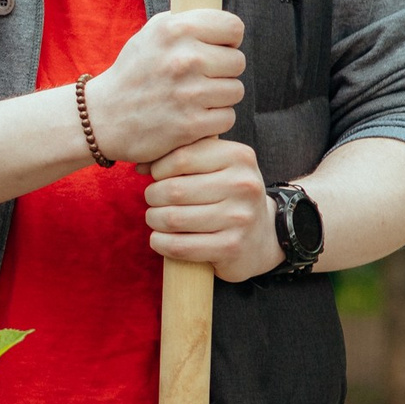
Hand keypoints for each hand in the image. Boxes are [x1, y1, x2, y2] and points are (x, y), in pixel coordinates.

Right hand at [84, 9, 244, 165]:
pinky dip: (213, 120)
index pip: (233, 27)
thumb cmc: (132, 73)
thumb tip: (222, 23)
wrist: (103, 117)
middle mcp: (184, 58)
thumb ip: (186, 23)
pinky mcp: (191, 124)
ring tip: (194, 97)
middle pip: (238, 61)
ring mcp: (189, 93)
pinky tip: (192, 116)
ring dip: (219, 97)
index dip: (228, 40)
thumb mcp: (150, 34)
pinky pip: (227, 118)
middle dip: (223, 71)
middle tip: (201, 78)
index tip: (216, 49)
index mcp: (174, 29)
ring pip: (235, 91)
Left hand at [144, 137, 279, 282]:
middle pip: (173, 190)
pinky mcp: (231, 247)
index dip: (159, 169)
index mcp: (239, 157)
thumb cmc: (229, 196)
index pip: (181, 157)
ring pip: (172, 219)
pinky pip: (179, 246)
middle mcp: (243, 185)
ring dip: (154, 220)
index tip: (157, 177)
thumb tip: (140, 165)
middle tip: (153, 201)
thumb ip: (184, 155)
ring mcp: (239, 218)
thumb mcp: (218, 166)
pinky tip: (160, 239)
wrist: (263, 236)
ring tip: (157, 218)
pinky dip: (160, 243)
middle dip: (152, 197)